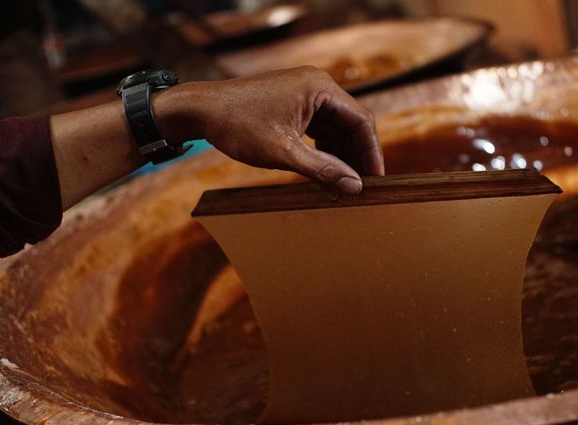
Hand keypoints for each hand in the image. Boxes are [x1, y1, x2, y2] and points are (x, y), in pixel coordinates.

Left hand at [156, 67, 385, 194]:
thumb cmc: (238, 124)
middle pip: (352, 124)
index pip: (361, 120)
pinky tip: (326, 170)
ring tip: (345, 183)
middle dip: (357, 155)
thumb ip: (322, 170)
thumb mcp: (283, 153)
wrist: (200, 111)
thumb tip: (354, 187)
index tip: (376, 179)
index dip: (372, 152)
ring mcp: (305, 94)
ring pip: (337, 128)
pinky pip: (321, 128)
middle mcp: (317, 86)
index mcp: (319, 88)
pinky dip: (326, 149)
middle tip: (361, 187)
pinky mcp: (294, 104)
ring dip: (342, 154)